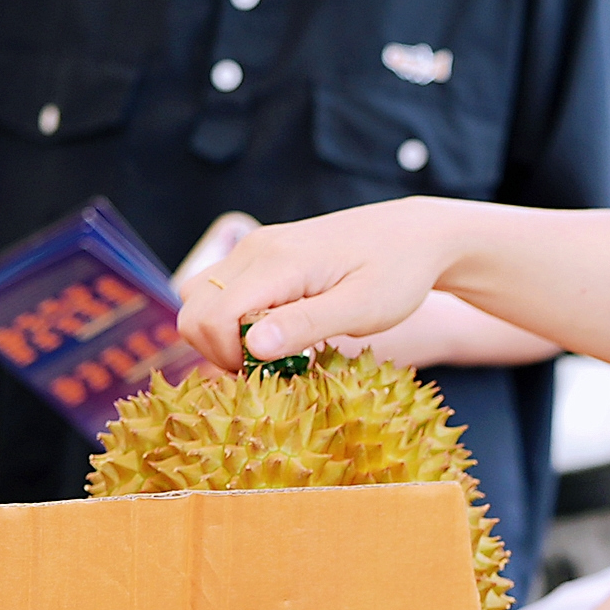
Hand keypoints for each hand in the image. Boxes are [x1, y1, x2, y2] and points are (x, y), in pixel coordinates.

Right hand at [176, 197, 472, 367]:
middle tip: (270, 369)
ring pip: (200, 299)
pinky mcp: (261, 255)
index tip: (272, 374)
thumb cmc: (398, 273)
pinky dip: (235, 320)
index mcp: (276, 262)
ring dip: (222, 335)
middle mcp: (254, 249)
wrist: (415, 235)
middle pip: (194, 309)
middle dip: (219, 350)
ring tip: (275, 353)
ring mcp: (255, 249)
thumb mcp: (361, 309)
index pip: (213, 316)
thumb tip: (252, 347)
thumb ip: (306, 325)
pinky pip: (222, 292)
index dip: (228, 357)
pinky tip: (279, 333)